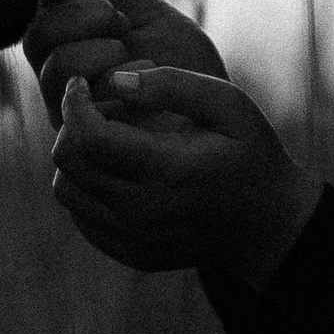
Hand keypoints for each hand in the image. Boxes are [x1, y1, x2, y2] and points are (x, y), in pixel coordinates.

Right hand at [21, 0, 224, 125]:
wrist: (213, 109)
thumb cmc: (180, 62)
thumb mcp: (142, 13)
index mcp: (67, 37)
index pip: (34, 1)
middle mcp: (59, 71)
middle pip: (36, 34)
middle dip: (79, 16)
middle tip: (119, 20)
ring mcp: (69, 105)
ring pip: (58, 66)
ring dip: (100, 51)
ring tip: (138, 55)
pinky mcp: (85, 137)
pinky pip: (82, 101)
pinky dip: (118, 80)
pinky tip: (146, 77)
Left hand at [47, 65, 319, 287]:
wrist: (267, 224)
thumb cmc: (249, 153)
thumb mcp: (227, 105)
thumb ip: (172, 85)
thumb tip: (114, 80)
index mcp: (168, 170)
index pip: (89, 138)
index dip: (74, 103)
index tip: (80, 83)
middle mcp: (145, 211)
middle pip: (68, 163)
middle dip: (72, 124)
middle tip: (102, 109)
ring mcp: (135, 239)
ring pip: (66, 191)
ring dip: (76, 157)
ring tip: (110, 139)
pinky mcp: (131, 253)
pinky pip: (81, 216)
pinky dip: (85, 187)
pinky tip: (115, 169)